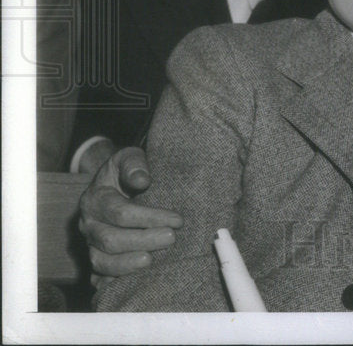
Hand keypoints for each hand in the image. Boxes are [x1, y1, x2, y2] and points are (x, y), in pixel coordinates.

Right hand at [78, 146, 182, 283]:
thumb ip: (134, 164)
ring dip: (128, 264)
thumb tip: (142, 179)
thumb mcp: (128, 157)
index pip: (120, 212)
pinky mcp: (97, 259)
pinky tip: (135, 282)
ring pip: (102, 261)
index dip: (149, 218)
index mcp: (95, 198)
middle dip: (143, 240)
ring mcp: (90, 244)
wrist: (115, 184)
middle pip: (110, 239)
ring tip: (153, 260)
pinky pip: (99, 277)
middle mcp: (88, 224)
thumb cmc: (127, 171)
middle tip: (172, 238)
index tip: (177, 220)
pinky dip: (114, 281)